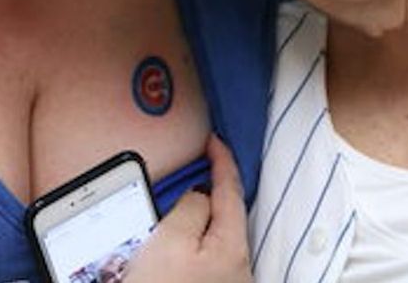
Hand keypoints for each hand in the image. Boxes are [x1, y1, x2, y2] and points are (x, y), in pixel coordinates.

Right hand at [125, 136, 251, 282]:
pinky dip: (192, 239)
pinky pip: (203, 255)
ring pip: (214, 235)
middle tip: (202, 163)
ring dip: (201, 215)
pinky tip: (177, 239)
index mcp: (232, 247)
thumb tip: (199, 195)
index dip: (222, 159)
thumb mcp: (170, 239)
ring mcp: (223, 281)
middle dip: (214, 186)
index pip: (231, 190)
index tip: (213, 139)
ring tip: (186, 198)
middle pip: (227, 213)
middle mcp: (236, 267)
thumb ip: (190, 206)